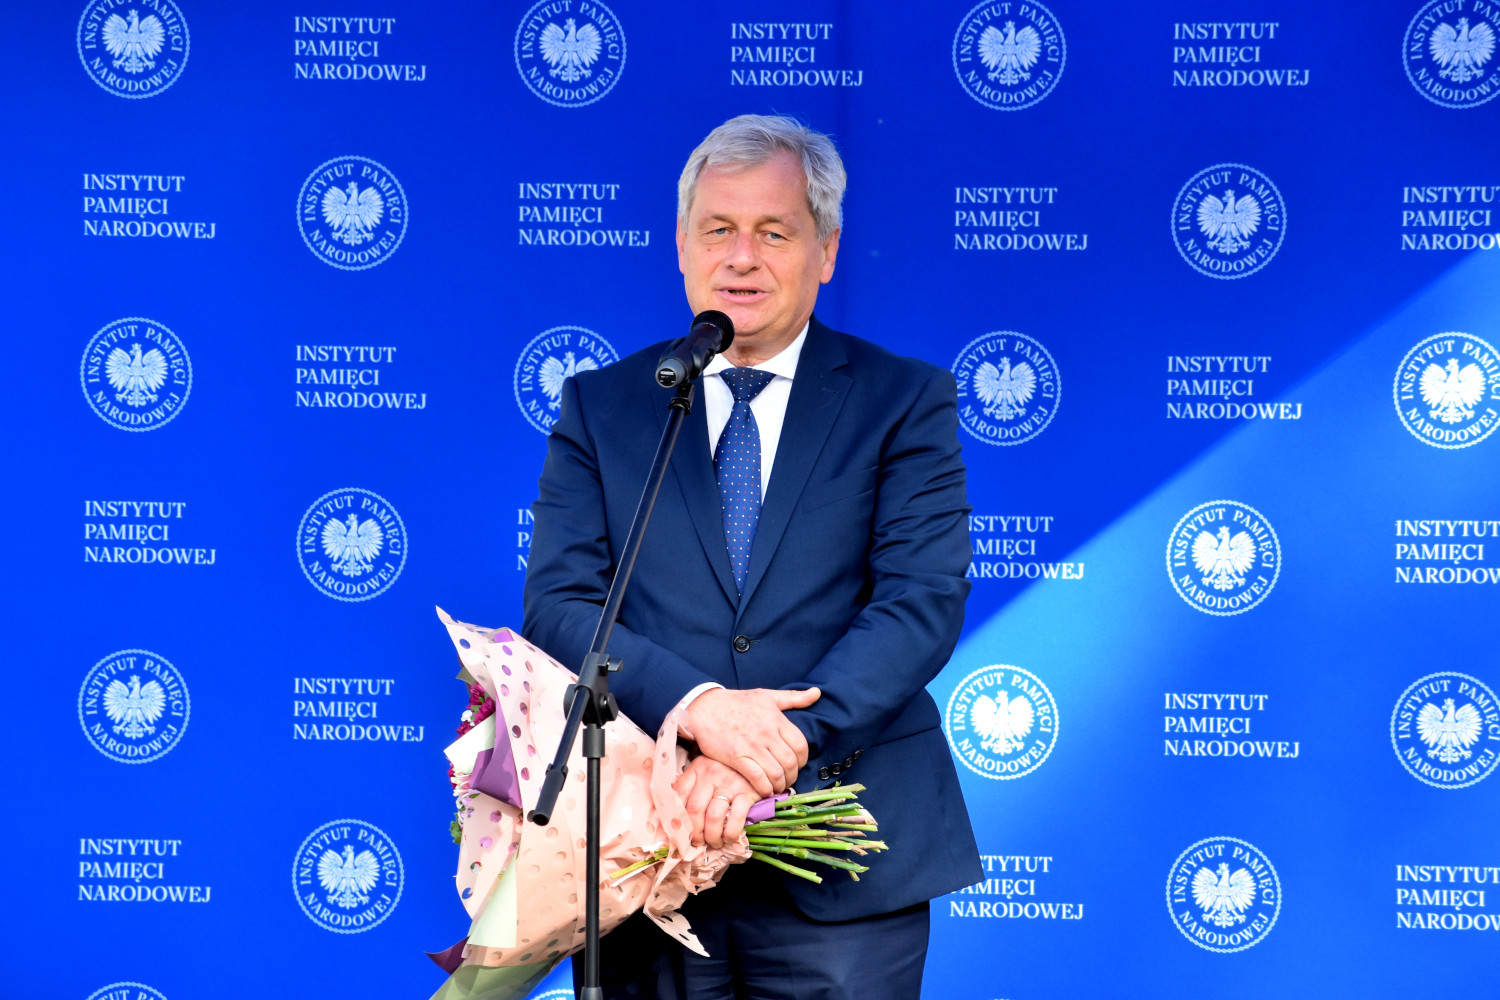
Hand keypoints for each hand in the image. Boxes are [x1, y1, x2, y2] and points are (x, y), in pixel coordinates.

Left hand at [673, 755, 757, 848]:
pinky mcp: (747, 793)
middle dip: (693, 832)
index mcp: (698, 768)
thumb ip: (687, 791)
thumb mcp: (706, 774)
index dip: (674, 817)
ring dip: (711, 836)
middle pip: (694, 809)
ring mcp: (730, 783)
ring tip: (714, 842)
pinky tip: (729, 837)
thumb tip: (666, 821)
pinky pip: (735, 818)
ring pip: (713, 817)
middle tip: (697, 842)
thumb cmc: (728, 773)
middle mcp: (711, 773)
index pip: (678, 794)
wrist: (759, 764)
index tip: (676, 833)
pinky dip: (730, 833)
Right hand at [683, 687, 820, 796]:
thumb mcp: (767, 696)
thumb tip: (817, 693)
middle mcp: (766, 733)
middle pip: (790, 762)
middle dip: (793, 775)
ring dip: (780, 785)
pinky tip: (764, 790)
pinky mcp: (737, 757)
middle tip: (788, 780)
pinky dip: (765, 788)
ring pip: (776, 772)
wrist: (705, 708)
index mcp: (776, 719)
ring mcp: (752, 746)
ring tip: (777, 787)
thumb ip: (793, 697)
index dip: (803, 760)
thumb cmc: (737, 702)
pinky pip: (757, 778)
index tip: (797, 764)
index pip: (801, 745)